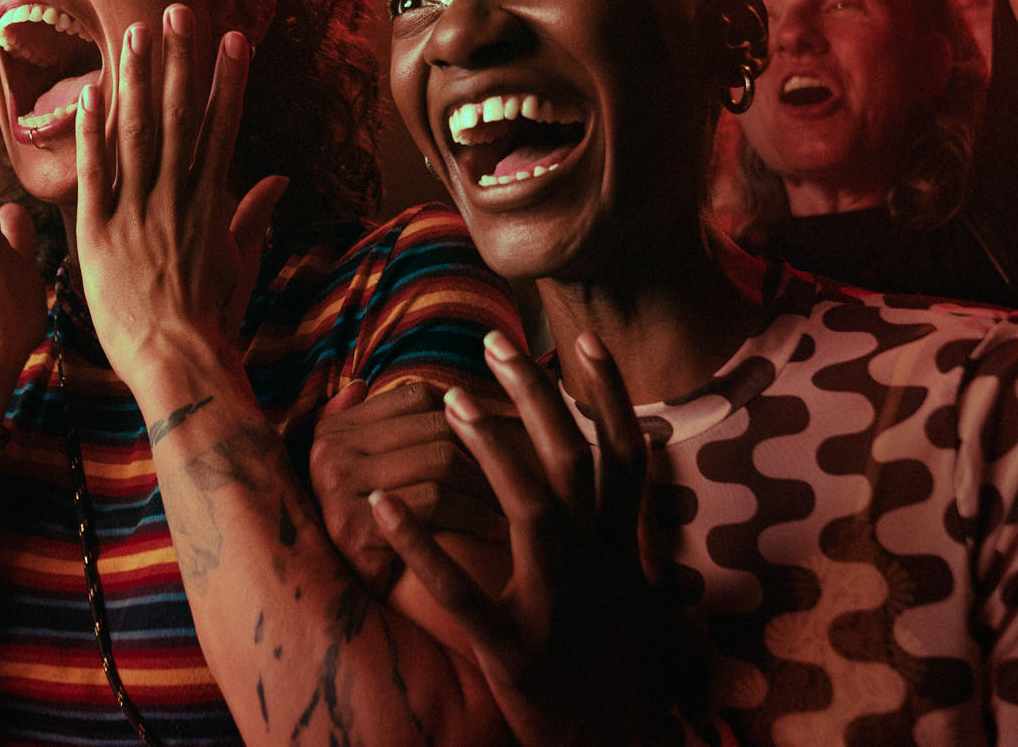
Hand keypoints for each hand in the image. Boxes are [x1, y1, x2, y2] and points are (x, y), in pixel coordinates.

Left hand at [72, 5, 284, 382]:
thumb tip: (278, 180)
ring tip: (136, 33)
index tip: (231, 38)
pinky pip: (94, 174)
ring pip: (136, 134)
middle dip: (179, 61)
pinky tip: (90, 92)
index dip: (225, 79)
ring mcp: (136, 212)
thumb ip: (254, 216)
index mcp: (209, 201)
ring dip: (136, 80)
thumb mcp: (240, 262)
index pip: (219, 126)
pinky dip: (91, 133)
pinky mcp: (99, 233)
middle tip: (178, 12)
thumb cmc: (212, 317)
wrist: (178, 360)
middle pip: (178, 116)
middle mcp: (175, 197)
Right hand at [308, 380, 504, 595]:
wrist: (335, 610)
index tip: (499, 442)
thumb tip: (361, 383)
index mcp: (334, 428)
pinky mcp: (354, 528)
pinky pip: (433, 502)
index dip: (468, 418)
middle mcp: (328, 449)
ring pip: (440, 460)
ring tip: (516, 506)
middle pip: (435, 426)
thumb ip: (358, 429)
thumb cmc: (362, 537)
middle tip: (525, 476)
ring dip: (489, 486)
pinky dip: (475, 514)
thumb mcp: (353, 474)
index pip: (419, 397)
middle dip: (487, 452)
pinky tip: (499, 530)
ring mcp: (336, 487)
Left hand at [371, 331, 675, 746]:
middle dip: (537, 397)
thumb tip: (628, 484)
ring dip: (492, 450)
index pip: (626, 455)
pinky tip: (380, 506)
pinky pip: (461, 593)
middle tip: (495, 342)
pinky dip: (420, 546)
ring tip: (449, 399)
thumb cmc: (621, 678)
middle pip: (573, 462)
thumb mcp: (637, 603)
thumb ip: (627, 542)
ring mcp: (556, 608)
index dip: (609, 395)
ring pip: (531, 512)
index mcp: (621, 553)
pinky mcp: (515, 654)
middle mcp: (596, 569)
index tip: (583, 339)